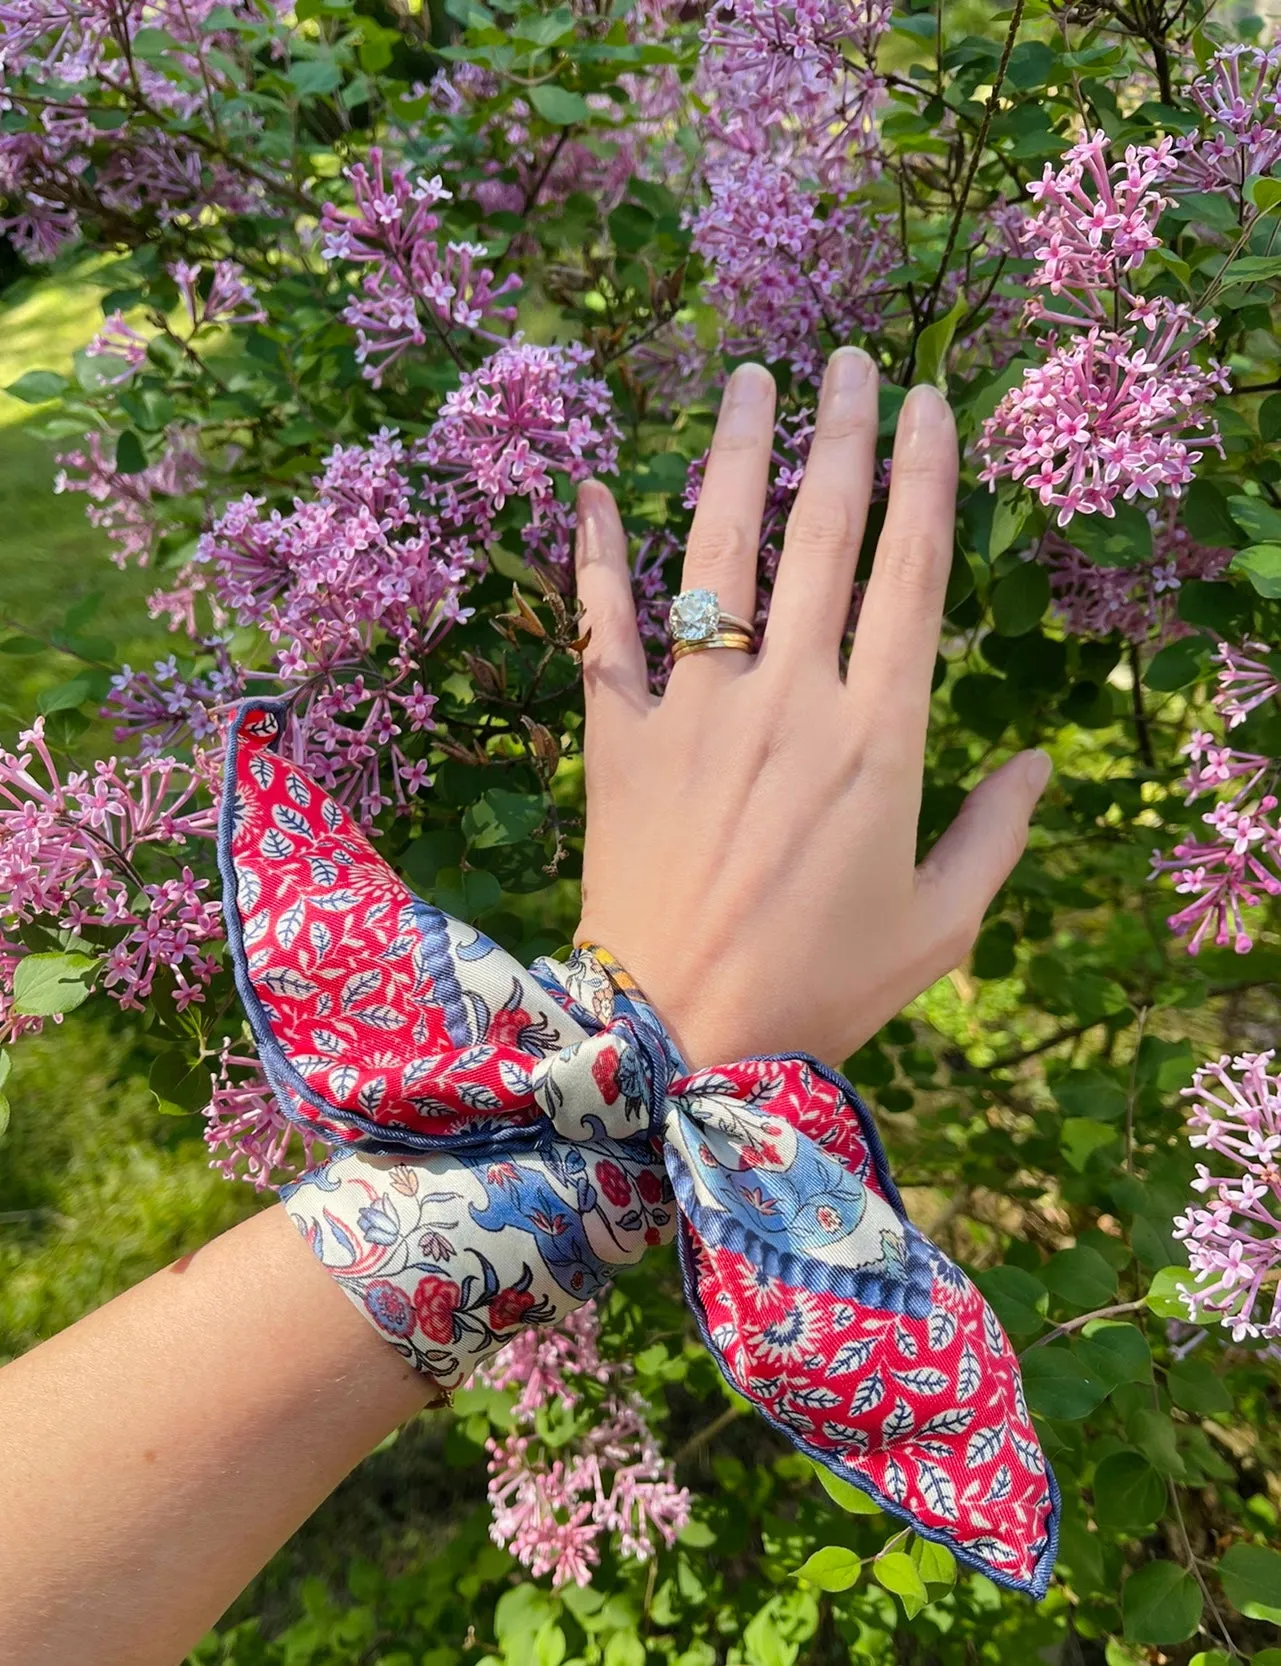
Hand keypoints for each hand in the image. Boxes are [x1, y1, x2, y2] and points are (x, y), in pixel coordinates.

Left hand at [572, 348, 1050, 1071]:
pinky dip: (592, 556)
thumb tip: (1041, 761)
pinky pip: (601, 629)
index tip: (929, 402)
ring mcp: (694, 712)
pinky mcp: (615, 739)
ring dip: (735, 456)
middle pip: (823, 535)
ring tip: (750, 380)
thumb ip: (997, 836)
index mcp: (878, 738)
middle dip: (842, 435)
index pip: (913, 572)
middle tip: (848, 359)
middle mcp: (788, 700)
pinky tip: (590, 489)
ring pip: (716, 552)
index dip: (927, 475)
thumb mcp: (938, 926)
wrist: (675, 1040)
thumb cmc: (820, 989)